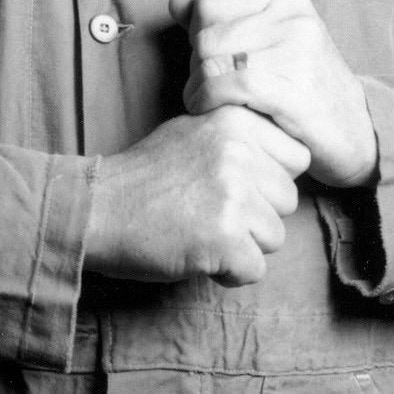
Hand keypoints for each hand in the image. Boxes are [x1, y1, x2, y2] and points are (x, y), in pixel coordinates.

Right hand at [85, 107, 311, 285]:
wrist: (96, 211)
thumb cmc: (142, 178)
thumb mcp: (190, 133)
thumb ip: (237, 138)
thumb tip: (288, 152)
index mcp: (233, 121)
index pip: (297, 157)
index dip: (268, 178)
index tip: (232, 184)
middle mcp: (238, 153)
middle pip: (287, 200)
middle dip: (256, 214)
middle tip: (207, 209)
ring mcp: (234, 196)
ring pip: (275, 237)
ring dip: (242, 244)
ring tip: (198, 229)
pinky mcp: (226, 238)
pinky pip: (254, 270)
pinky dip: (228, 272)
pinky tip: (195, 252)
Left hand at [170, 0, 377, 187]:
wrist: (356, 133)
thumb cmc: (300, 86)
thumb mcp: (265, 41)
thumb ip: (220, 18)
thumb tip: (178, 1)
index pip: (208, 2)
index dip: (196, 34)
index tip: (210, 57)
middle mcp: (293, 18)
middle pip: (205, 35)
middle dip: (197, 65)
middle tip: (211, 87)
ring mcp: (297, 53)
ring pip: (212, 61)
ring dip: (198, 88)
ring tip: (211, 100)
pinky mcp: (294, 90)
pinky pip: (227, 86)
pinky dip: (208, 100)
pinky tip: (210, 110)